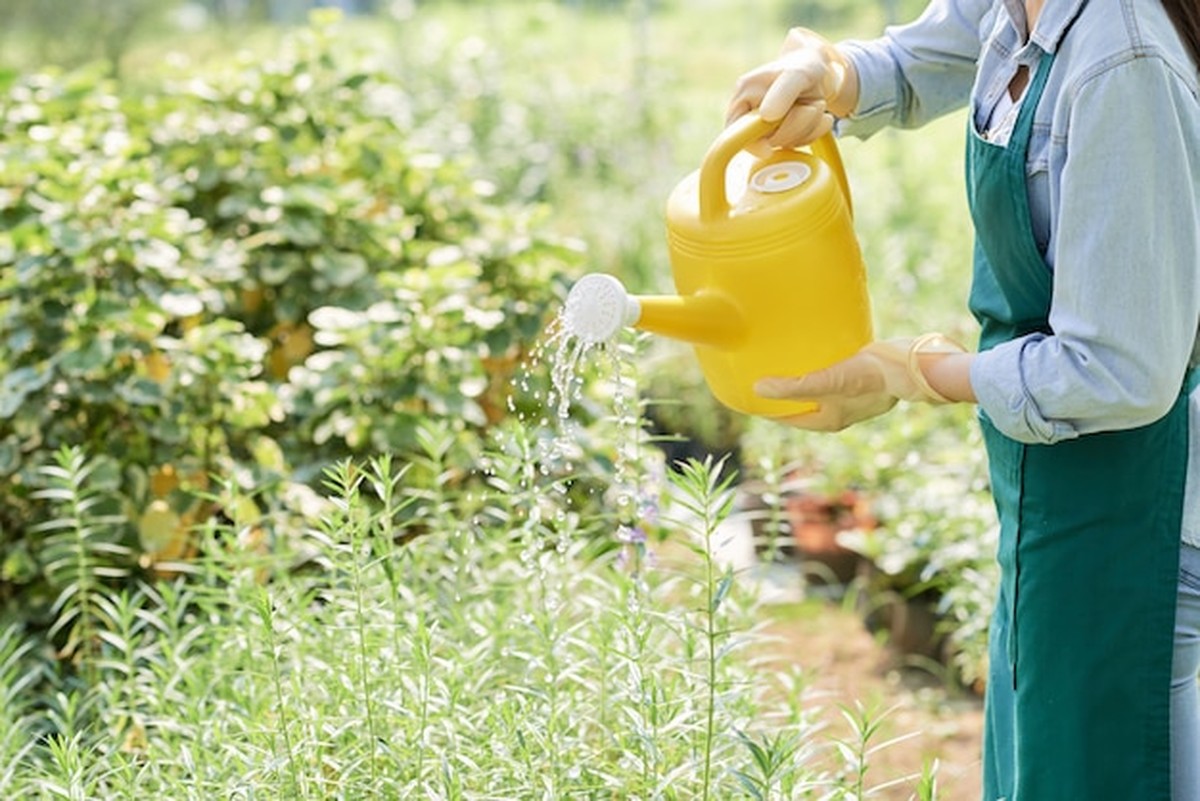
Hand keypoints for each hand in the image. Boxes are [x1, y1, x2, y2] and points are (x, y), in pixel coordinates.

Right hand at [726, 27, 858, 153]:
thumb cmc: (804, 67)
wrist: (820, 70)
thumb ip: (782, 93)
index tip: (768, 149)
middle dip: (794, 127)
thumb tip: (766, 116)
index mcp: (743, 97)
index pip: (735, 133)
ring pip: (784, 143)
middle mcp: (751, 114)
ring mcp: (767, 126)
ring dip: (808, 127)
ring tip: (816, 103)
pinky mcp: (782, 134)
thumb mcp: (797, 74)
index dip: (751, 144)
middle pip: (765, 141)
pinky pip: (797, 144)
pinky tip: (818, 114)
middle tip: (812, 106)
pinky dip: (813, 131)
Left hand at [755, 334, 966, 430]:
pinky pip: (834, 375)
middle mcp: (839, 413)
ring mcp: (853, 398)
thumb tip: (757, 388)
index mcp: (828, 421)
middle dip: (785, 394)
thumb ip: (792, 387)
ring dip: (804, 380)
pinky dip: (822, 366)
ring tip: (787, 360)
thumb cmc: (869, 379)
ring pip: (819, 391)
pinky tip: (817, 349)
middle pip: (802, 405)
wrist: (911, 366)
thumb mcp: (826, 383)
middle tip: (766, 374)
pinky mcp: (864, 380)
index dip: (769, 409)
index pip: (789, 418)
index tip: (751, 394)